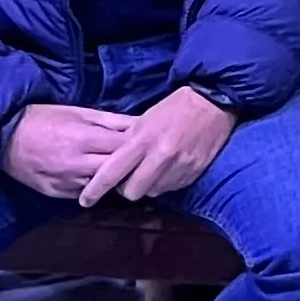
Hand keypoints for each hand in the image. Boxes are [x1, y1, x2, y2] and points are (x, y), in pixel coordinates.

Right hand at [2, 104, 139, 200]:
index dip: (138, 146)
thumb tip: (140, 124)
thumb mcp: (79, 111)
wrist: (4, 136)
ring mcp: (66, 182)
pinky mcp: (56, 193)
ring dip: (113, 180)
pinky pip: (83, 193)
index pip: (124, 148)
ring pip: (102, 186)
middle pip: (116, 170)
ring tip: (122, 172)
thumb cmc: (44, 118)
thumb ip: (110, 120)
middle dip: (130, 165)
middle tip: (140, 160)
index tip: (148, 143)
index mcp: (84, 138)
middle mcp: (76, 164)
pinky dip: (93, 187)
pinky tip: (99, 180)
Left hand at [80, 87, 237, 205]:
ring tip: (151, 171)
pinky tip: (169, 169)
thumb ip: (128, 143)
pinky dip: (166, 182)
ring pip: (153, 192)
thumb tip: (112, 164)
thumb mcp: (145, 119)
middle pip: (131, 192)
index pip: (111, 172)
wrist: (214, 101)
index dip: (95, 189)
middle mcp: (160, 156)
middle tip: (128, 179)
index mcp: (142, 140)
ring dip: (148, 186)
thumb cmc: (174, 107)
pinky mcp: (194, 172)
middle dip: (126, 189)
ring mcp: (179, 166)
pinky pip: (172, 188)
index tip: (85, 200)